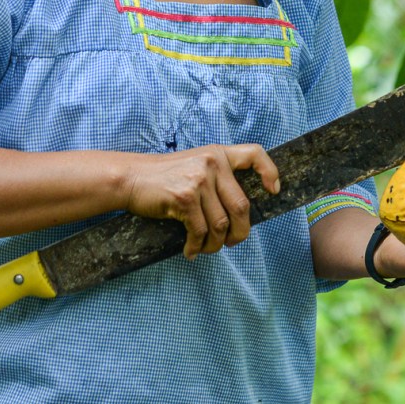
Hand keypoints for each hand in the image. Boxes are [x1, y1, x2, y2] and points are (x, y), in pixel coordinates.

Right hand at [123, 144, 279, 258]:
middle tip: (231, 243)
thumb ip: (218, 178)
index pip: (255, 154)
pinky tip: (191, 251)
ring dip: (215, 244)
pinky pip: (200, 231)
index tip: (273, 191)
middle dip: (240, 232)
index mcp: (218, 153)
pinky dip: (197, 246)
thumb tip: (239, 213)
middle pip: (241, 206)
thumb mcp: (196, 165)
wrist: (131, 178)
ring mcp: (199, 180)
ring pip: (221, 224)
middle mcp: (212, 163)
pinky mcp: (185, 198)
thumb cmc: (164, 177)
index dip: (270, 171)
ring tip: (207, 249)